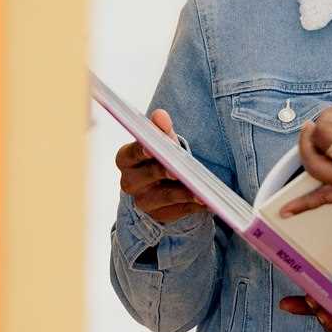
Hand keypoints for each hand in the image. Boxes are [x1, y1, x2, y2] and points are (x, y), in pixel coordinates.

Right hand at [115, 109, 208, 224]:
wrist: (165, 183)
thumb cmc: (161, 156)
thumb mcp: (162, 141)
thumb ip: (162, 129)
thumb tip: (160, 115)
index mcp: (126, 159)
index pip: (130, 154)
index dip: (139, 151)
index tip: (151, 148)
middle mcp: (129, 183)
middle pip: (145, 177)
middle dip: (162, 172)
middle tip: (177, 170)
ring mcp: (143, 201)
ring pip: (163, 197)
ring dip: (182, 193)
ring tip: (200, 191)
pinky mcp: (160, 215)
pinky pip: (177, 211)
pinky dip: (191, 205)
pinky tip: (205, 201)